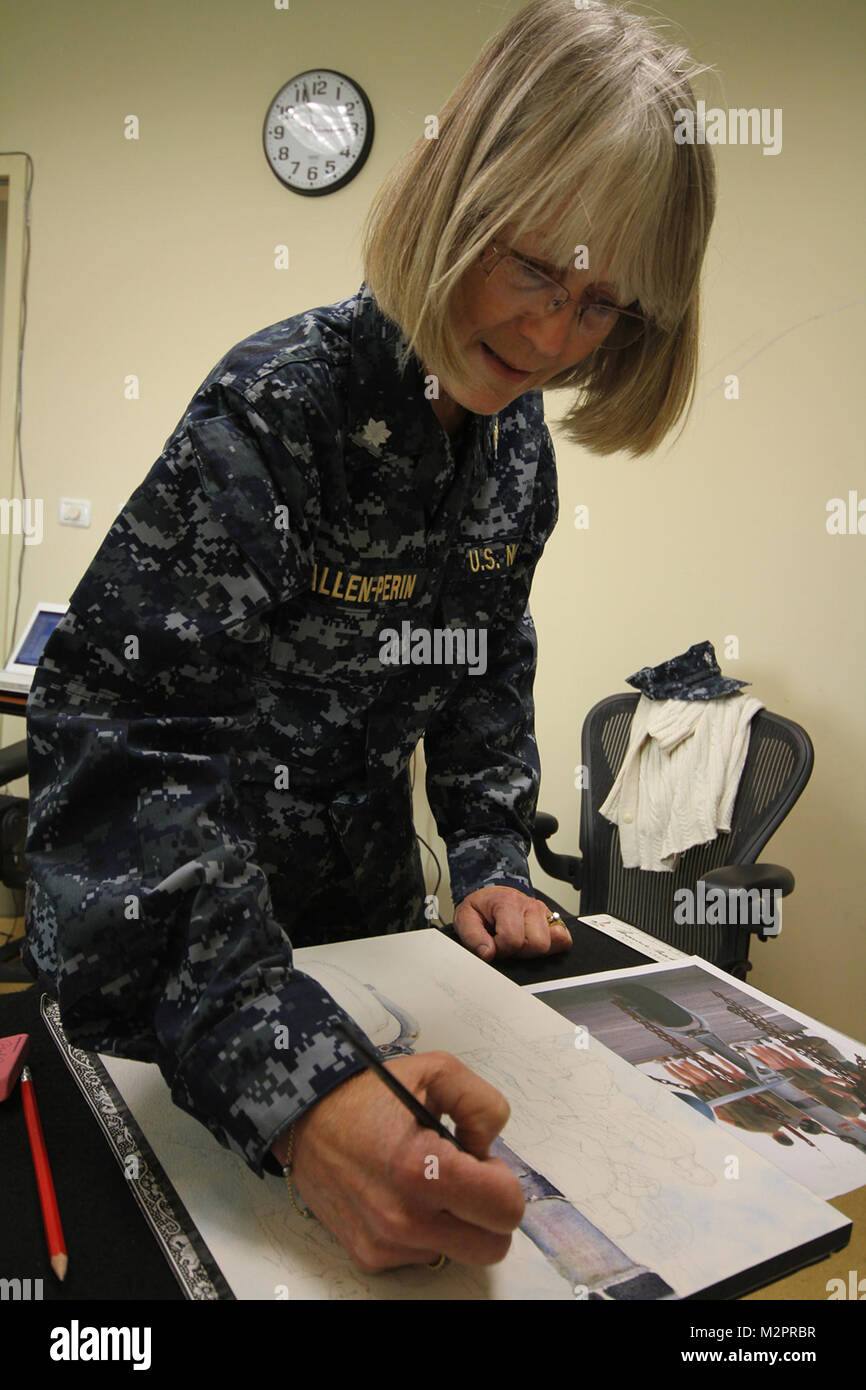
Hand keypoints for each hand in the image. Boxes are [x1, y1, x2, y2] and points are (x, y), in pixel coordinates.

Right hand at [273, 1051, 524, 1272]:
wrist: (303, 1117)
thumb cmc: (368, 1092)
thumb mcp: (437, 1070)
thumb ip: (484, 1106)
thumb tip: (488, 1152)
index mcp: (421, 1169)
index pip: (504, 1208)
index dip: (503, 1181)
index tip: (480, 1160)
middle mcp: (403, 1217)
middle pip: (491, 1247)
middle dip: (488, 1211)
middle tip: (464, 1175)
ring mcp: (384, 1243)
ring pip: (458, 1251)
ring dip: (455, 1221)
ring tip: (426, 1179)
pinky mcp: (369, 1256)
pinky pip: (422, 1255)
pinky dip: (424, 1229)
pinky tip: (401, 1193)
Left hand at [454, 884, 571, 960]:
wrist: (491, 897)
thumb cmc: (481, 908)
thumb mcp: (465, 918)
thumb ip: (472, 938)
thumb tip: (488, 954)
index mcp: (508, 902)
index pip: (513, 939)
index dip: (500, 949)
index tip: (492, 944)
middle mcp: (530, 905)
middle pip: (537, 944)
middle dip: (519, 952)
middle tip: (506, 945)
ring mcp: (543, 913)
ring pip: (550, 944)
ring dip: (531, 950)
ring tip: (517, 943)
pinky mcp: (552, 921)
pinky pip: (564, 940)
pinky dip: (551, 947)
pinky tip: (532, 943)